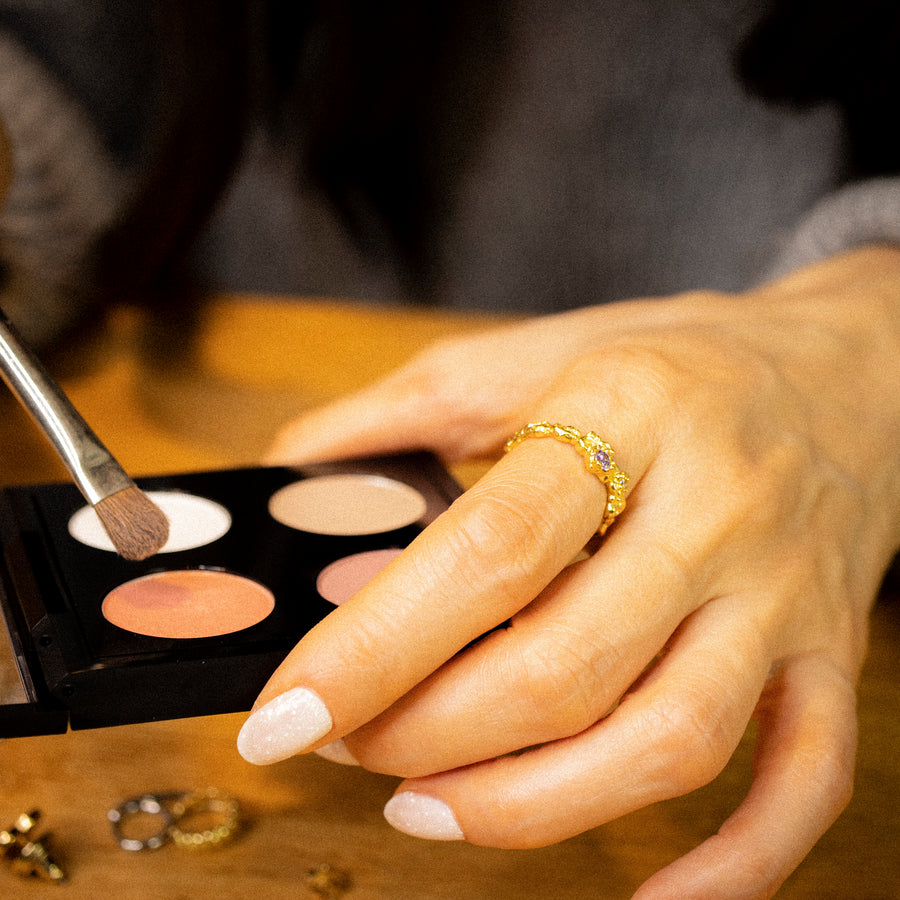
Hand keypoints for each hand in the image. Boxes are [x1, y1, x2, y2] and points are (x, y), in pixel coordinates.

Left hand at [242, 246, 899, 897]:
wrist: (841, 370)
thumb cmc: (672, 362)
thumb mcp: (533, 353)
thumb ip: (401, 410)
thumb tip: (289, 472)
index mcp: (626, 413)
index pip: (492, 551)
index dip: (378, 646)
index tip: (286, 713)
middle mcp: (715, 508)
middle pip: (566, 665)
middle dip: (429, 735)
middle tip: (351, 745)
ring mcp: (783, 593)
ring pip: (670, 738)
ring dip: (532, 805)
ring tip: (427, 810)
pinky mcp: (830, 653)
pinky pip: (806, 780)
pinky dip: (733, 864)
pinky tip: (645, 899)